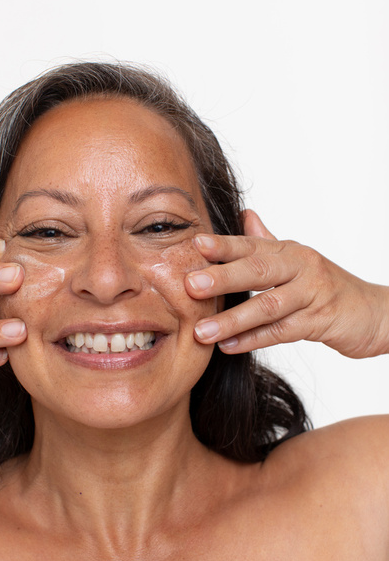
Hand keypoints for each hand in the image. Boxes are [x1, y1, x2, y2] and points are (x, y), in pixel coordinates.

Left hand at [185, 210, 388, 358]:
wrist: (375, 311)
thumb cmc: (327, 286)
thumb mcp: (297, 260)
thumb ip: (267, 241)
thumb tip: (243, 215)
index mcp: (289, 251)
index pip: (252, 245)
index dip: (224, 245)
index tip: (194, 245)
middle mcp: (301, 267)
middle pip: (258, 270)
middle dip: (223, 277)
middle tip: (190, 286)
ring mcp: (312, 294)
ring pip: (268, 306)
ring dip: (232, 319)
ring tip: (201, 331)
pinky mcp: (321, 321)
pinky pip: (282, 332)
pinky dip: (254, 340)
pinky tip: (229, 346)